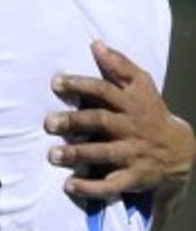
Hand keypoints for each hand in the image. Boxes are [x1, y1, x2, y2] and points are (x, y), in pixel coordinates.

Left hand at [45, 40, 194, 198]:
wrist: (182, 151)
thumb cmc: (150, 113)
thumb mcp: (142, 86)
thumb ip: (119, 65)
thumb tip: (95, 43)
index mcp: (130, 104)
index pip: (104, 90)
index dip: (81, 85)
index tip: (56, 82)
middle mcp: (130, 128)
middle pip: (101, 122)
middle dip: (75, 122)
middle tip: (49, 123)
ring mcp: (132, 154)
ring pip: (104, 153)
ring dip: (77, 154)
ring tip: (52, 155)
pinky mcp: (134, 177)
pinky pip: (112, 185)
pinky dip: (91, 187)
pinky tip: (69, 185)